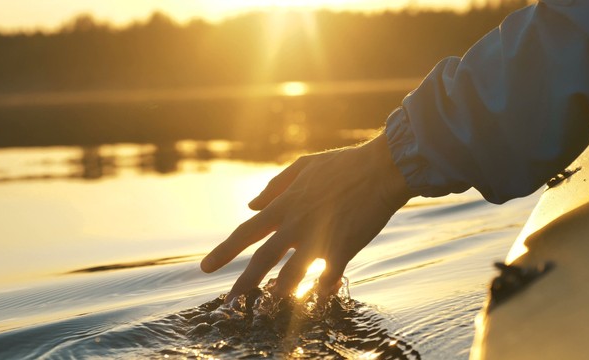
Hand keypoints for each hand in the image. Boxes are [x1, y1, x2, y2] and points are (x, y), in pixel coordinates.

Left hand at [201, 134, 413, 301]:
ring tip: (269, 304)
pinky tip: (319, 296)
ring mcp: (319, 238)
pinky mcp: (342, 249)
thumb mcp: (303, 167)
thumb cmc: (344, 165)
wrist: (383, 168)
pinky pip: (326, 278)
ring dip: (279, 292)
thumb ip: (274, 186)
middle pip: (262, 259)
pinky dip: (321, 289)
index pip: (246, 232)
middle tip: (228, 302)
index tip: (205, 267)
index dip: (224, 251)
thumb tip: (250, 205)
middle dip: (243, 283)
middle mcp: (296, 224)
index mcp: (285, 205)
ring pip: (291, 275)